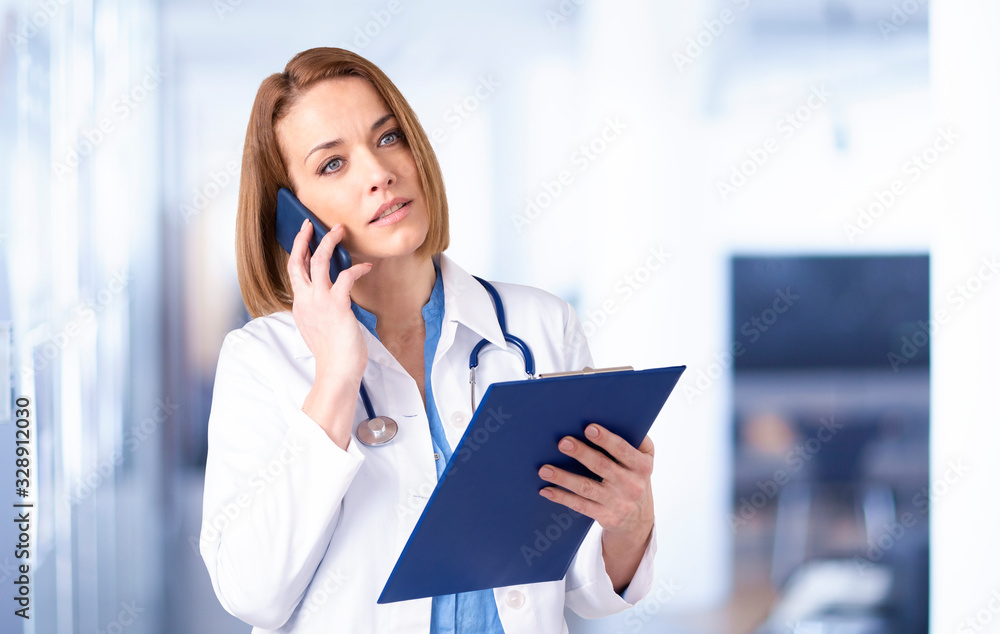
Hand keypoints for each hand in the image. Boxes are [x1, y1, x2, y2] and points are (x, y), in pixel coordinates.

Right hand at [286, 219, 372, 383]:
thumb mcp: (320, 329)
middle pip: (297, 262)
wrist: (337, 372)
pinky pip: (345, 277)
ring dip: (328, 242)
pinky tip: (367, 267)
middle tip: (309, 224)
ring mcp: (319, 301)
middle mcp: (305, 301)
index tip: (304, 242)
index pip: (295, 273)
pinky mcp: (336, 305)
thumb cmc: (334, 355)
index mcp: (300, 307)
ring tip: (339, 230)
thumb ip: (321, 311)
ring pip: (318, 261)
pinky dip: (357, 269)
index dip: (299, 254)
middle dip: (302, 240)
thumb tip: (332, 299)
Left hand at [537, 423, 654, 591]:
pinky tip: (546, 490)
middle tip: (562, 442)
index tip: (589, 428)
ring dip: (564, 478)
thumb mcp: (643, 460)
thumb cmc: (635, 478)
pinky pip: (580, 506)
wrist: (639, 519)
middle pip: (602, 467)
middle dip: (581, 453)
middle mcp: (631, 485)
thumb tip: (613, 417)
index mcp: (642, 466)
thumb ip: (634, 441)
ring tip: (544, 469)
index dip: (606, 439)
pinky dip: (562, 497)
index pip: (623, 450)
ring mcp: (618, 502)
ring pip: (587, 488)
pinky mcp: (605, 517)